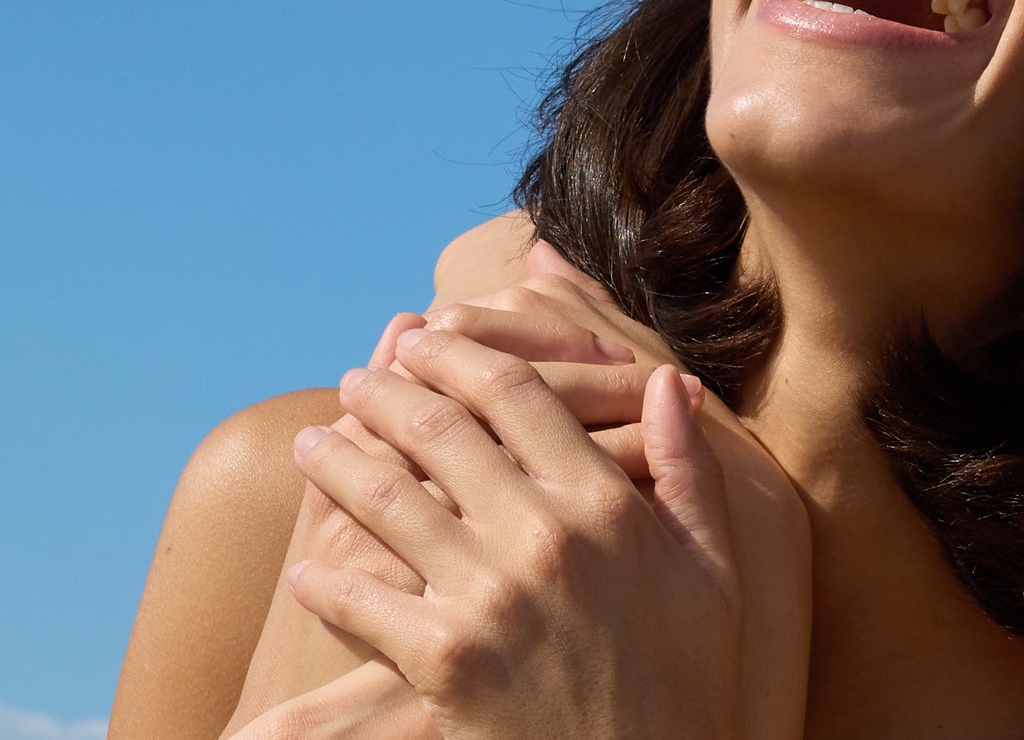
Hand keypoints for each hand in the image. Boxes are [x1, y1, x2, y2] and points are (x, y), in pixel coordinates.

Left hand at [228, 303, 654, 735]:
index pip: (518, 393)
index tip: (426, 342)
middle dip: (386, 393)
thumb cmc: (689, 681)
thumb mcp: (714, 571)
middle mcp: (545, 537)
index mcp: (609, 505)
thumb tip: (669, 382)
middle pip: (440, 428)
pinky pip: (361, 599)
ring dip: (336, 462)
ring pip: (386, 498)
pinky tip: (309, 566)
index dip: (461, 356)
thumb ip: (690, 471)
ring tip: (312, 445)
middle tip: (358, 381)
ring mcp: (488, 596)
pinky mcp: (442, 659)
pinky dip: (325, 579)